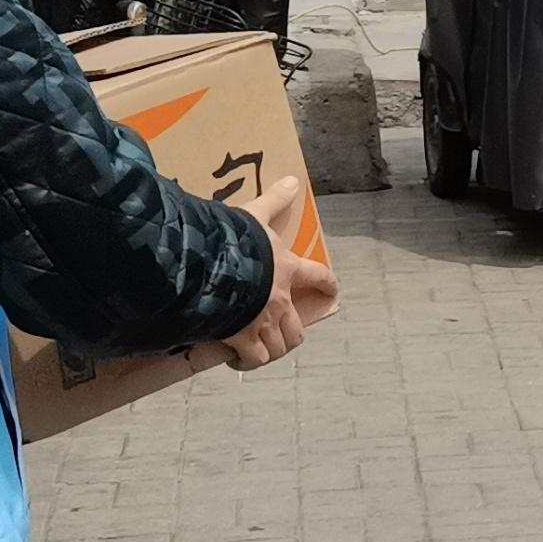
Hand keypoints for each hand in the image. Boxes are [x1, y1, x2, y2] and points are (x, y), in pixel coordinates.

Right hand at [225, 185, 336, 370]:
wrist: (210, 268)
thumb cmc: (235, 241)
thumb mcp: (255, 214)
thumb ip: (274, 200)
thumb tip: (293, 180)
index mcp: (288, 269)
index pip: (320, 277)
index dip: (328, 284)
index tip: (332, 292)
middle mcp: (280, 300)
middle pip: (297, 327)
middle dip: (291, 332)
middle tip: (279, 331)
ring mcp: (263, 322)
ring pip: (279, 346)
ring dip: (272, 348)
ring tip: (257, 347)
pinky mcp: (242, 339)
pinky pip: (254, 358)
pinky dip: (248, 361)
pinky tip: (237, 357)